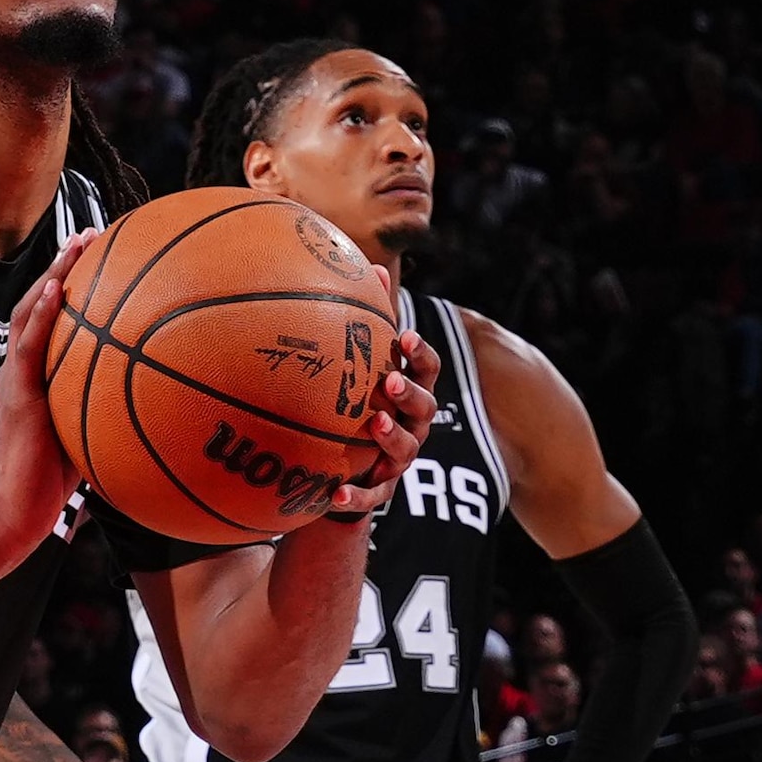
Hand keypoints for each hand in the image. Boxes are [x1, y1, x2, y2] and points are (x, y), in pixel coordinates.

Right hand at [0, 230, 104, 562]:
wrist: (14, 514)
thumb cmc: (52, 486)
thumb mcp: (87, 438)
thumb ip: (109, 413)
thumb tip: (158, 404)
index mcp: (37, 377)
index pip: (53, 321)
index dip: (72, 287)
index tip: (101, 256)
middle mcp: (21, 370)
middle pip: (39, 304)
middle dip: (65, 266)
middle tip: (93, 234)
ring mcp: (14, 380)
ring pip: (28, 315)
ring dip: (53, 276)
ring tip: (76, 245)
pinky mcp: (13, 396)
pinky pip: (25, 348)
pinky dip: (39, 317)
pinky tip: (56, 292)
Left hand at [318, 330, 444, 514]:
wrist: (338, 466)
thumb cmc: (353, 402)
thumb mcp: (361, 363)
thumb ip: (370, 321)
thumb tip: (373, 264)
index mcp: (410, 391)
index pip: (427, 369)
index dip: (421, 354)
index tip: (404, 337)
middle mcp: (412, 424)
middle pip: (425, 408)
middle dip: (411, 394)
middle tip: (391, 381)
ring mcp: (399, 458)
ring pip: (406, 450)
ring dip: (393, 436)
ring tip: (375, 423)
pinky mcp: (379, 489)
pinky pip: (372, 496)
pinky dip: (356, 497)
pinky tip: (335, 494)